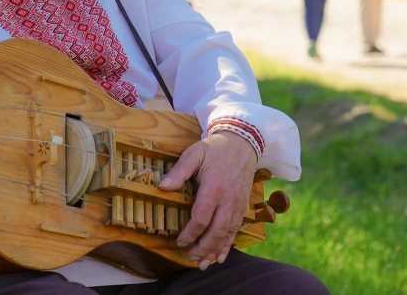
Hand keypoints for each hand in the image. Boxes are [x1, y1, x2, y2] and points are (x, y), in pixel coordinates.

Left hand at [158, 132, 257, 269]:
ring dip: (215, 250)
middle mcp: (228, 199)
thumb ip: (179, 171)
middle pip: (216, 231)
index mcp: (214, 187)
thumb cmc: (215, 149)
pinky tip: (221, 256)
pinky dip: (229, 244)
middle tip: (191, 257)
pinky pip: (237, 229)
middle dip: (203, 247)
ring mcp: (238, 204)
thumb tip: (162, 187)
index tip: (180, 241)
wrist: (243, 143)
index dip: (190, 233)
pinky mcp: (243, 205)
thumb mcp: (195, 154)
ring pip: (228, 233)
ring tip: (203, 263)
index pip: (201, 218)